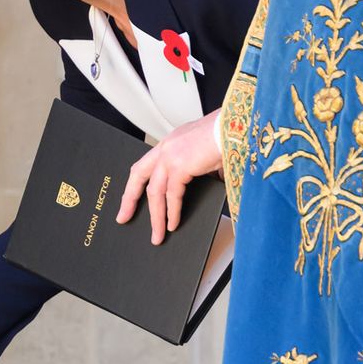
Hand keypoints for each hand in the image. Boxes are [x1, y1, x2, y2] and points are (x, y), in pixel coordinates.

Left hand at [116, 110, 223, 244]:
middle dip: (130, 199)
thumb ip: (199, 172)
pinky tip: (173, 224)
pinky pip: (172, 195)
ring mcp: (170, 155)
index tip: (129, 199)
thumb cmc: (228, 137)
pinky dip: (172, 212)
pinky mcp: (179, 165)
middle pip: (139, 176)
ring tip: (158, 234)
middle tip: (124, 217)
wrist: (238, 129)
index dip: (135, 184)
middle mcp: (166, 147)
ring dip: (156, 216)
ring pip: (155, 191)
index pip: (145, 165)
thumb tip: (204, 188)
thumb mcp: (207, 156)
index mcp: (171, 143)